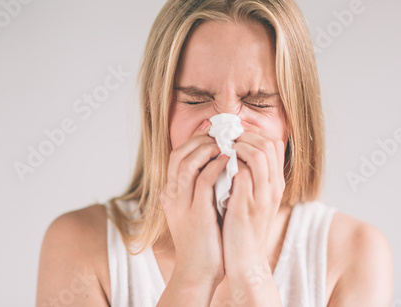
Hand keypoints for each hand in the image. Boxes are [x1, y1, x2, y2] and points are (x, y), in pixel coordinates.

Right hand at [160, 119, 228, 285]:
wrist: (199, 270)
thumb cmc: (204, 239)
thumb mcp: (196, 209)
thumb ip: (200, 188)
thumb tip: (216, 165)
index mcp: (171, 193)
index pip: (176, 156)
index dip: (193, 139)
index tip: (211, 129)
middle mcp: (172, 195)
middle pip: (179, 154)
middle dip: (199, 138)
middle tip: (220, 131)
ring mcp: (182, 203)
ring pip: (188, 162)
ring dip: (207, 148)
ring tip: (225, 142)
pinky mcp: (196, 212)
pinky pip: (203, 179)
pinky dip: (216, 165)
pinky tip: (229, 159)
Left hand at [222, 122, 285, 276]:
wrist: (245, 260)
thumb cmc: (243, 228)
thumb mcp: (252, 199)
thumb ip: (249, 177)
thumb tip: (233, 152)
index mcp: (276, 184)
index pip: (274, 143)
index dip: (254, 132)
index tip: (234, 131)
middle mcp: (274, 187)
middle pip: (268, 143)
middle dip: (245, 134)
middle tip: (225, 135)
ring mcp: (262, 196)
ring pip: (258, 154)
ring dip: (237, 145)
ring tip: (221, 147)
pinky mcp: (247, 205)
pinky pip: (242, 173)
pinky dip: (229, 163)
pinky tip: (215, 164)